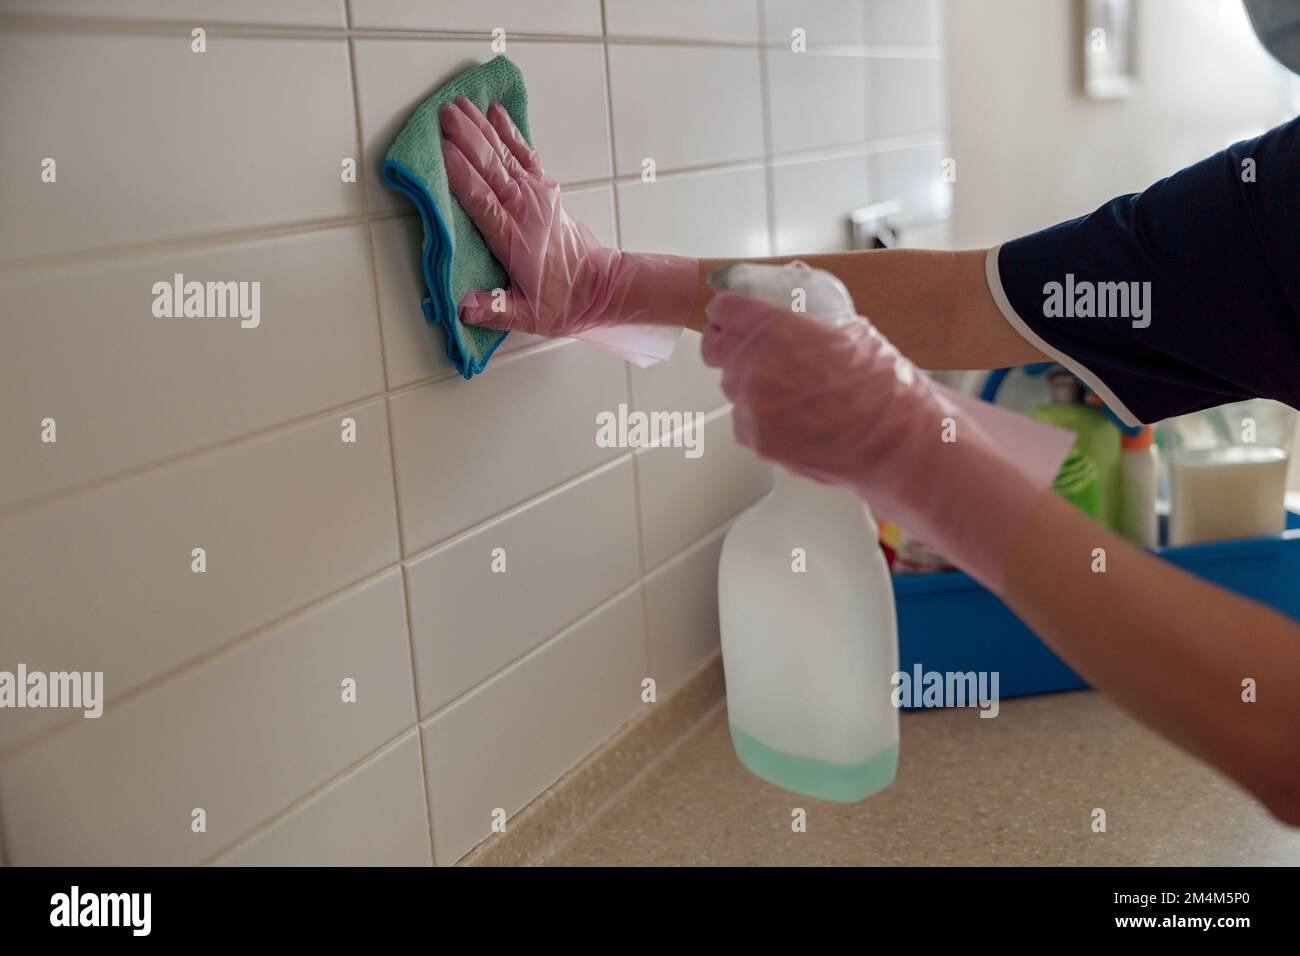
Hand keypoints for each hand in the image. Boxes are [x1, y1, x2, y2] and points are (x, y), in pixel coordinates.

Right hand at [439, 96, 697, 335]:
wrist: (600, 287)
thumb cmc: (562, 302)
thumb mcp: (529, 317)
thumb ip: (496, 311)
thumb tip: (463, 307)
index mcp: (515, 238)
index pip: (483, 201)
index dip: (462, 175)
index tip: (442, 151)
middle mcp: (526, 209)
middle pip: (491, 168)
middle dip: (466, 138)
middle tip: (442, 114)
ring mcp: (538, 194)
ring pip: (504, 154)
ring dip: (480, 128)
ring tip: (458, 104)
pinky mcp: (545, 188)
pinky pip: (524, 153)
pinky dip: (508, 131)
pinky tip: (495, 112)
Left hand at [701, 290, 1072, 592]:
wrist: (897, 441)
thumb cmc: (883, 385)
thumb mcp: (850, 329)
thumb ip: (810, 311)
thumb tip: (794, 283)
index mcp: (776, 327)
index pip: (724, 309)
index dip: (729, 312)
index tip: (731, 316)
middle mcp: (756, 364)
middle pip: (716, 348)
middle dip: (731, 347)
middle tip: (753, 353)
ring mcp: (752, 405)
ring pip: (731, 387)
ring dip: (748, 386)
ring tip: (790, 392)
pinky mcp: (757, 439)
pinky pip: (744, 421)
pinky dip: (761, 420)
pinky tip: (795, 419)